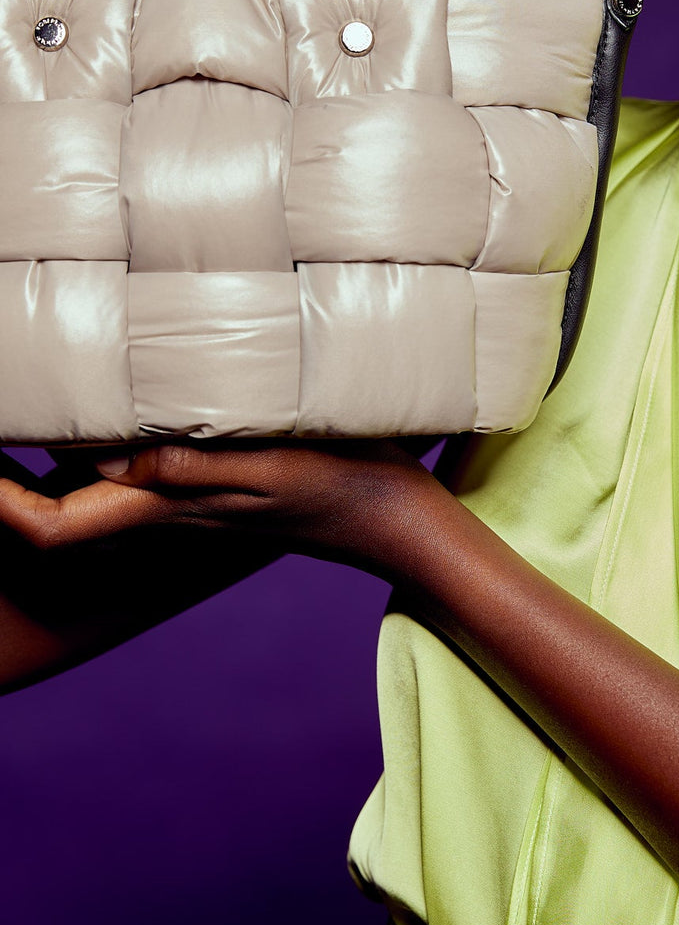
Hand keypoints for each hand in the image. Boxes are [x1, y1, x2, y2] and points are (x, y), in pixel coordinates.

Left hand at [0, 439, 440, 580]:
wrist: (392, 513)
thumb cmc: (343, 480)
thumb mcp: (271, 464)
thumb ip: (188, 462)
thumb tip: (103, 454)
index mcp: (166, 507)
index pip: (49, 530)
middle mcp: (159, 509)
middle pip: (49, 515)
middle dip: (2, 484)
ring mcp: (179, 500)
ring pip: (82, 492)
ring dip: (42, 455)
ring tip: (26, 394)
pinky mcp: (201, 483)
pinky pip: (124, 473)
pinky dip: (93, 443)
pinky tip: (104, 396)